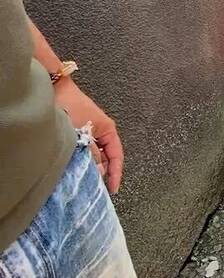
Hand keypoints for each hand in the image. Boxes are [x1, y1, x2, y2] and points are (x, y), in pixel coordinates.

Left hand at [55, 79, 123, 193]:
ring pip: (93, 154)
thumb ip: (91, 154)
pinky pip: (83, 149)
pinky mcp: (77, 130)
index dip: (115, 173)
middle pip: (105, 157)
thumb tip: (98, 171)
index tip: (112, 189)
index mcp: (108, 129)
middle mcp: (100, 130)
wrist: (53, 88)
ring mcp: (88, 130)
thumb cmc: (70, 106)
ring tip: (83, 178)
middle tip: (94, 187)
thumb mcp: (83, 134)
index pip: (117, 156)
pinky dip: (81, 159)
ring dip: (89, 165)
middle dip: (101, 172)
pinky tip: (73, 166)